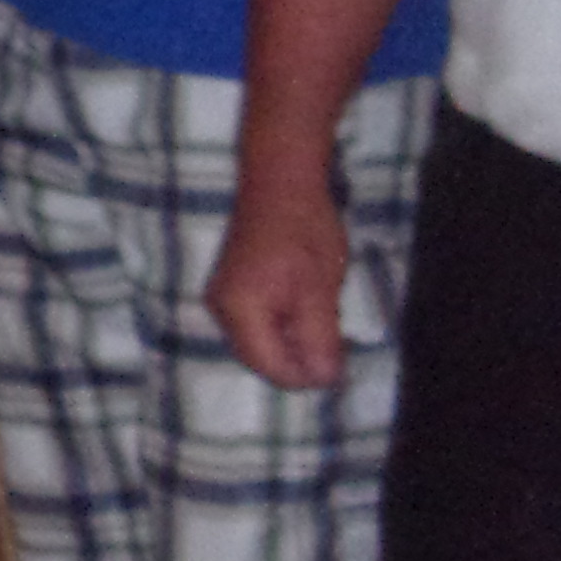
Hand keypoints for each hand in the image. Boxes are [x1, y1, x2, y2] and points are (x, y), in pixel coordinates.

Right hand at [205, 180, 350, 391]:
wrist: (281, 179)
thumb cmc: (304, 230)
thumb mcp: (320, 290)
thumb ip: (319, 339)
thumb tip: (323, 380)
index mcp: (240, 311)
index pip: (270, 368)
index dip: (306, 375)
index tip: (339, 365)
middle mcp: (221, 309)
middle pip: (261, 359)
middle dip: (299, 359)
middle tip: (337, 343)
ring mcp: (222, 298)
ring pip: (260, 342)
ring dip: (293, 342)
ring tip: (325, 319)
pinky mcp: (231, 288)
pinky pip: (256, 323)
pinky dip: (284, 325)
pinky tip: (308, 307)